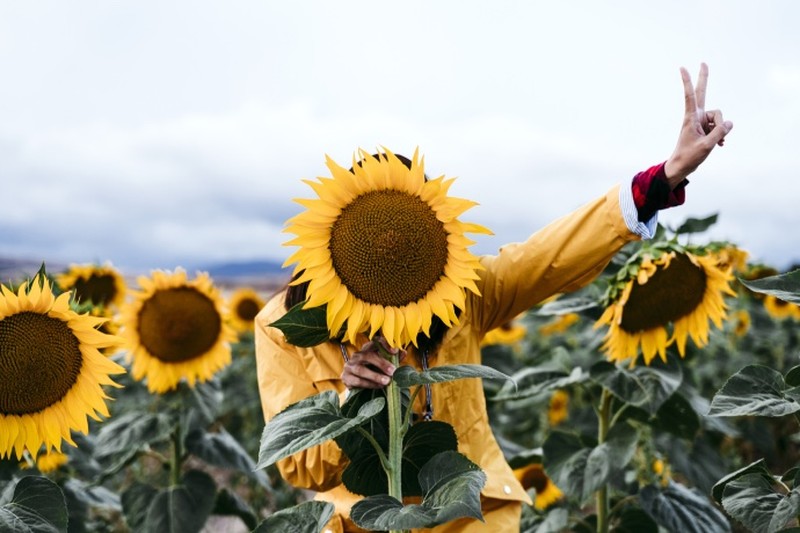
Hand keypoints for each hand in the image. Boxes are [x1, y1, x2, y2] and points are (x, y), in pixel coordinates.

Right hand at [341, 336, 404, 389]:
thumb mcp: (383, 364)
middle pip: (368, 356)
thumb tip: (404, 353)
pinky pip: (357, 381)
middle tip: (393, 371)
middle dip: (381, 363)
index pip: (375, 342)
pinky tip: (378, 386)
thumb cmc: (372, 371)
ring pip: (361, 369)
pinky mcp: (346, 377)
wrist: (354, 383)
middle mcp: (357, 355)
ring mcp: (350, 366)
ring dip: (375, 376)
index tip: (395, 352)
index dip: (385, 345)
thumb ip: (392, 359)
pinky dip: (369, 384)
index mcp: (367, 349)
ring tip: (387, 381)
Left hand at [664, 63, 732, 187]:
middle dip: (704, 79)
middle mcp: (696, 116)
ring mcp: (701, 121)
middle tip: (704, 62)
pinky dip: (721, 135)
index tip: (682, 67)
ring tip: (713, 142)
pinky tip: (719, 144)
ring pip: (719, 118)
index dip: (687, 82)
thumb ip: (719, 133)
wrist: (682, 166)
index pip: (689, 96)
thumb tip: (729, 123)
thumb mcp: (706, 146)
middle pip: (702, 93)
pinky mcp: (706, 127)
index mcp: (690, 118)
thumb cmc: (689, 156)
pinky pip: (720, 126)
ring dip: (720, 130)